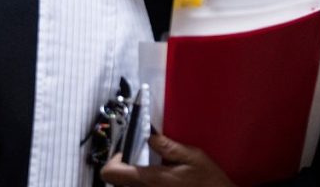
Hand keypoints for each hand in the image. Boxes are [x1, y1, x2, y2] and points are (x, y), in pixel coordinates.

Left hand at [99, 133, 236, 186]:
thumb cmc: (208, 182)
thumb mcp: (192, 157)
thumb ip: (168, 147)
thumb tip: (150, 137)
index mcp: (152, 179)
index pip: (111, 173)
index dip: (113, 160)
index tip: (125, 151)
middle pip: (117, 181)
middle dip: (125, 166)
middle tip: (141, 156)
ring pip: (129, 186)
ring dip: (135, 175)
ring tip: (153, 166)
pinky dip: (145, 181)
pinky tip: (161, 177)